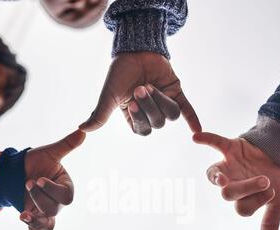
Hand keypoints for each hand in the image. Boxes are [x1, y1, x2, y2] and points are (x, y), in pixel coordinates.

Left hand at [21, 129, 85, 229]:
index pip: (66, 197)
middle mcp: (58, 204)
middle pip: (54, 210)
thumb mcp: (50, 153)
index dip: (52, 190)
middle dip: (38, 198)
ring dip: (34, 218)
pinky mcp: (33, 219)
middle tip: (27, 184)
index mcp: (66, 189)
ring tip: (22, 212)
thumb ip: (66, 145)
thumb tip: (83, 131)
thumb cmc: (37, 161)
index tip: (38, 179)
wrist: (19, 169)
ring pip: (46, 223)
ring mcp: (46, 213)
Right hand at [79, 52, 200, 135]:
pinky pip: (186, 109)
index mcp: (135, 117)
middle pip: (158, 123)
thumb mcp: (109, 95)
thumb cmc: (120, 72)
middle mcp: (151, 113)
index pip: (142, 129)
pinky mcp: (176, 92)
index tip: (132, 102)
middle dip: (150, 106)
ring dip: (162, 101)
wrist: (135, 48)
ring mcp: (164, 103)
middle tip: (141, 87)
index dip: (140, 119)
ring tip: (151, 85)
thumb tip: (82, 130)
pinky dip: (193, 119)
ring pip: (171, 115)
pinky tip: (198, 131)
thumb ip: (100, 115)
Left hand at [193, 132, 279, 229]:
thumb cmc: (278, 178)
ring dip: (217, 177)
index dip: (256, 202)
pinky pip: (216, 143)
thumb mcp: (278, 200)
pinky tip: (195, 137)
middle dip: (246, 188)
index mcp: (242, 197)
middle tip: (265, 181)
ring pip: (216, 174)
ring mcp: (229, 166)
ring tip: (222, 179)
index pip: (242, 207)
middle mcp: (231, 183)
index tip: (272, 192)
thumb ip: (271, 219)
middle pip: (228, 194)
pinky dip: (207, 139)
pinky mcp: (231, 148)